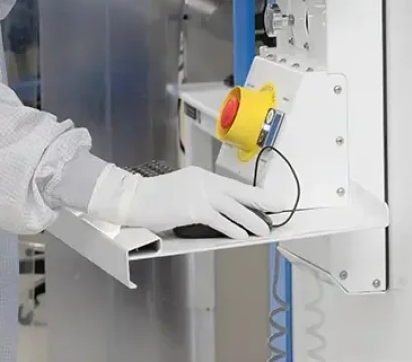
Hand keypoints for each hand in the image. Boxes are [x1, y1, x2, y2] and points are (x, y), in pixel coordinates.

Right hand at [87, 165, 289, 239]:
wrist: (133, 199)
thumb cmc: (154, 199)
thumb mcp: (182, 191)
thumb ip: (200, 198)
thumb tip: (221, 213)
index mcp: (201, 176)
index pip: (232, 185)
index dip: (251, 193)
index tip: (267, 198)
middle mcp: (203, 181)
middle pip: (238, 192)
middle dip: (260, 200)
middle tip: (278, 205)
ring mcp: (198, 193)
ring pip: (233, 207)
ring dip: (251, 219)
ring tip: (264, 228)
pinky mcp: (192, 208)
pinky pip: (219, 219)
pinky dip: (232, 227)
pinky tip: (242, 235)